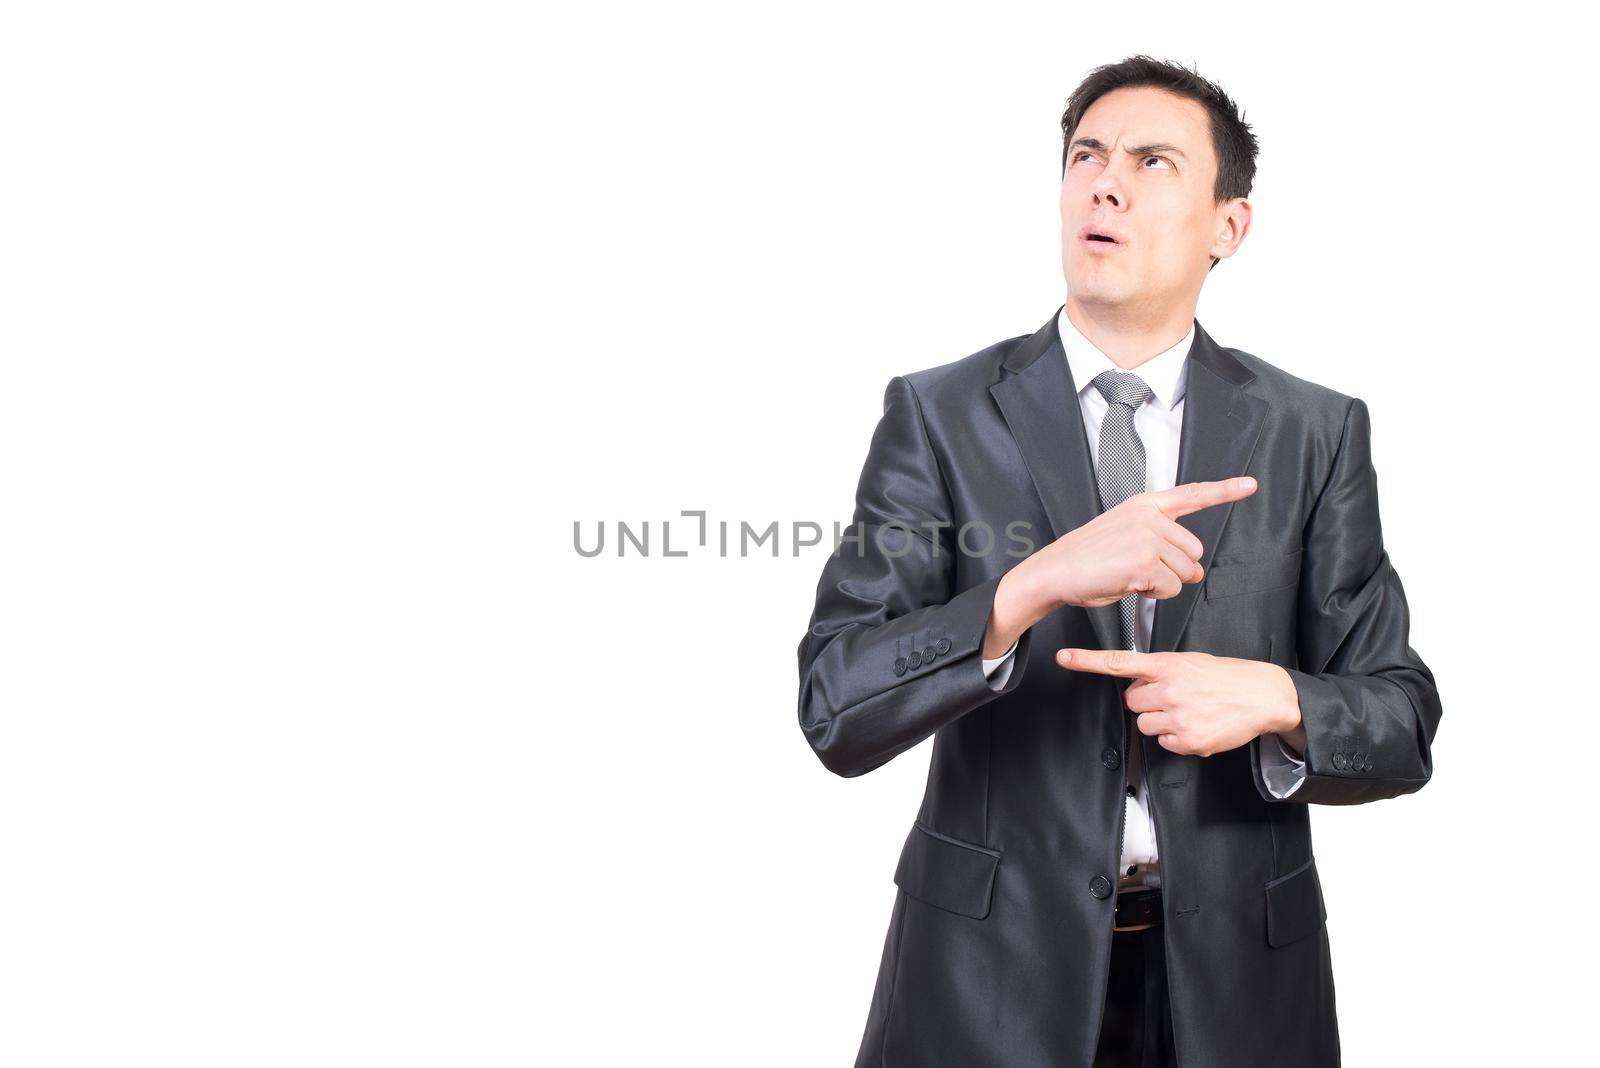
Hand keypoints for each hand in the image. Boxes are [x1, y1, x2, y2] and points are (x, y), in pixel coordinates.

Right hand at [983, 477, 1257, 657]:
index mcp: (1144, 505)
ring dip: (1163, 584)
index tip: (1250, 485)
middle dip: (1176, 569)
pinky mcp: (1145, 561)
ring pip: (1184, 572)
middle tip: (1141, 572)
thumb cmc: (1086, 559)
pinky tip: (1127, 584)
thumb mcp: (1123, 534)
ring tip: (1129, 576)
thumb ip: (1160, 540)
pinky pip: (1170, 588)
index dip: (1224, 490)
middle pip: (1193, 551)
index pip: (1191, 495)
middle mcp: (1149, 516)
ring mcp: (1148, 537)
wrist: (1054, 571)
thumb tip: (1195, 569)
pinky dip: (1153, 594)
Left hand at [1054, 647, 1303, 757]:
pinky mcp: (1188, 740)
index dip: (1088, 661)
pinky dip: (1177, 738)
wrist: (1263, 695)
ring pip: (1145, 724)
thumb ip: (1160, 672)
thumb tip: (1137, 689)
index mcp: (1168, 665)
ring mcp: (1178, 716)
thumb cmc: (1227, 676)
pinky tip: (1197, 725)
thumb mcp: (1190, 662)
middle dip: (1147, 701)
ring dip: (1160, 721)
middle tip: (1173, 697)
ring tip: (1188, 711)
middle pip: (1131, 702)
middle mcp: (1169, 689)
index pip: (1120, 662)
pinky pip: (1164, 743)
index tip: (1065, 657)